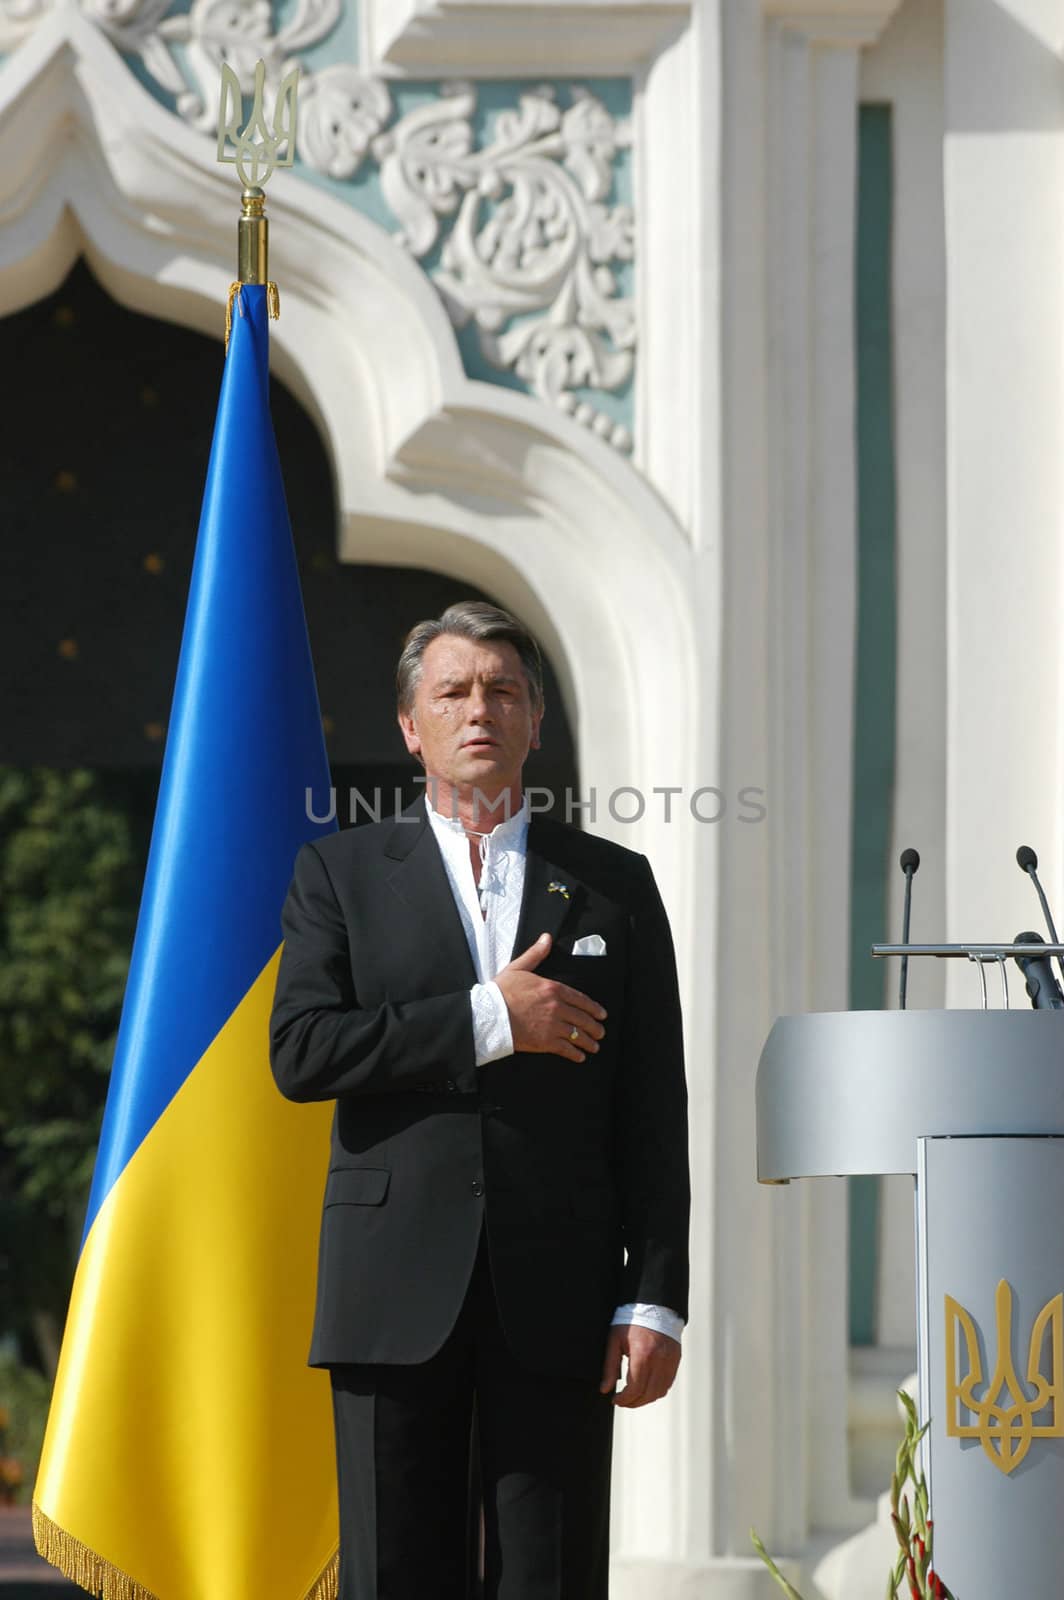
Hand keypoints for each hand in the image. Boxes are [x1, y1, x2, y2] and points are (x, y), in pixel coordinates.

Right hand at [494, 933, 606, 1061]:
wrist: (489, 1015)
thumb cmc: (501, 992)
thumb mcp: (519, 968)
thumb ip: (536, 954)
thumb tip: (546, 938)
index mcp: (553, 988)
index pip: (581, 999)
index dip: (594, 1008)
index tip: (601, 1014)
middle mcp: (557, 1007)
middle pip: (583, 1019)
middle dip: (595, 1027)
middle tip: (600, 1032)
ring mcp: (553, 1026)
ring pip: (578, 1035)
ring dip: (589, 1042)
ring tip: (594, 1046)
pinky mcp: (546, 1042)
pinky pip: (566, 1049)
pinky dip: (575, 1054)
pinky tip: (580, 1056)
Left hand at [599, 1323, 680, 1407]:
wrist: (652, 1306)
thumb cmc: (631, 1322)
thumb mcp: (614, 1340)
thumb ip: (609, 1366)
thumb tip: (604, 1390)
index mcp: (642, 1354)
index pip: (635, 1388)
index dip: (624, 1399)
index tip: (615, 1400)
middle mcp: (659, 1360)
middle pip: (648, 1394)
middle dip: (633, 1402)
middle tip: (622, 1401)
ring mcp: (670, 1360)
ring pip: (660, 1392)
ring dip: (646, 1399)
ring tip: (633, 1397)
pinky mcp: (676, 1360)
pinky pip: (668, 1383)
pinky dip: (657, 1391)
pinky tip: (646, 1388)